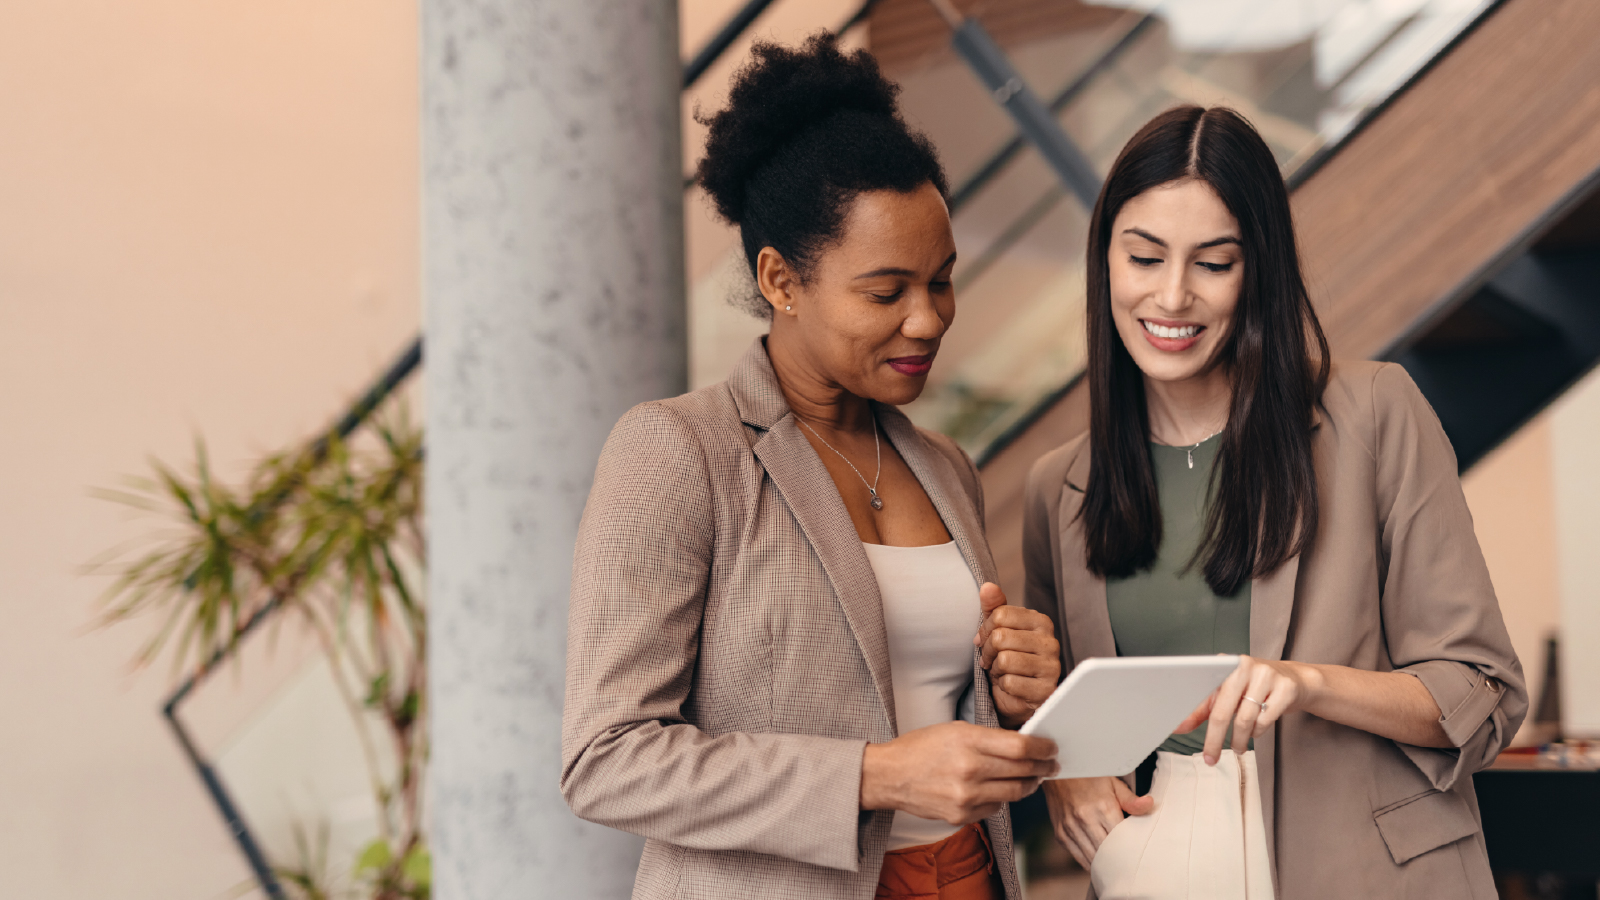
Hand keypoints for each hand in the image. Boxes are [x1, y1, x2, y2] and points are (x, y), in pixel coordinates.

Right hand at [861, 721, 1057, 824]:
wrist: (890, 776)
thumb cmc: (921, 748)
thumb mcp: (955, 730)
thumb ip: (989, 738)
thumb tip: (1023, 745)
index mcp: (968, 741)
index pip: (1020, 747)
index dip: (1043, 748)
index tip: (1051, 747)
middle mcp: (970, 770)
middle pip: (1023, 771)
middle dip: (1043, 767)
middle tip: (1051, 764)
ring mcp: (966, 797)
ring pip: (1015, 793)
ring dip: (1029, 784)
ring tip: (1033, 777)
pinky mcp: (962, 816)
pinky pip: (996, 807)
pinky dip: (1002, 797)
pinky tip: (998, 788)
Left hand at [974, 582, 1060, 727]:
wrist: (1017, 696)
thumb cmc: (1009, 658)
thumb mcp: (998, 629)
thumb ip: (994, 606)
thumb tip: (987, 586)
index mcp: (1040, 621)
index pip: (999, 615)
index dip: (985, 630)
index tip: (987, 640)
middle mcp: (1050, 642)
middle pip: (1000, 638)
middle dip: (989, 652)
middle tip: (993, 660)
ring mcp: (1051, 666)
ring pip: (1004, 660)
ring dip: (996, 670)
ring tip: (1003, 672)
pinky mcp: (1046, 689)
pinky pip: (1010, 683)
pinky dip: (1004, 686)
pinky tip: (1012, 686)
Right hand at [1044, 776, 1152, 867]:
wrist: (1058, 771)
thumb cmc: (1088, 776)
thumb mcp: (1113, 783)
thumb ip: (1131, 799)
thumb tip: (1149, 805)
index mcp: (1103, 807)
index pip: (1122, 840)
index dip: (1131, 849)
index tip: (1137, 852)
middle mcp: (1085, 820)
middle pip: (1107, 852)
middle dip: (1118, 859)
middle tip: (1128, 864)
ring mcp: (1070, 828)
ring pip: (1092, 858)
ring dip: (1103, 864)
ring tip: (1114, 866)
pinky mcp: (1060, 834)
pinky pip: (1077, 856)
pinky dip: (1088, 862)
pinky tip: (1097, 862)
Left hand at [1178, 654, 1318, 764]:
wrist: (1297, 680)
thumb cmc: (1254, 688)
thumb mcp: (1227, 694)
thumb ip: (1203, 709)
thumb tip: (1179, 726)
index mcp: (1224, 663)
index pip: (1202, 692)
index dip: (1190, 714)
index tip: (1177, 730)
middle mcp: (1244, 665)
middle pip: (1222, 711)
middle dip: (1214, 739)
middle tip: (1210, 758)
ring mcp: (1266, 675)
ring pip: (1245, 719)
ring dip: (1239, 739)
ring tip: (1238, 746)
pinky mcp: (1285, 688)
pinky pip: (1265, 720)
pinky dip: (1258, 731)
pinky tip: (1256, 730)